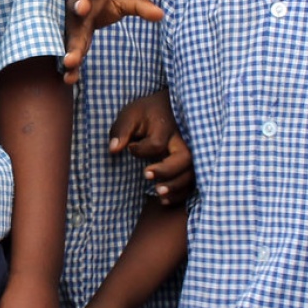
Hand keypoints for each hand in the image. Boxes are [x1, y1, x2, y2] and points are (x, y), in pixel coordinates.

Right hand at [62, 0, 164, 86]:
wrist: (80, 12)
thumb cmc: (104, 5)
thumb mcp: (123, 3)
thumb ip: (141, 7)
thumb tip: (161, 15)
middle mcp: (78, 8)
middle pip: (77, 7)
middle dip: (79, 6)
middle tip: (82, 7)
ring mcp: (70, 27)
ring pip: (70, 36)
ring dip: (70, 48)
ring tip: (70, 61)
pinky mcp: (69, 44)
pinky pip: (68, 56)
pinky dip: (69, 69)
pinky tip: (70, 79)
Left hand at [107, 89, 192, 203]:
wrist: (168, 107)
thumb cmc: (146, 113)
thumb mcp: (130, 115)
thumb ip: (122, 131)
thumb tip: (113, 149)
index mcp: (166, 127)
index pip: (156, 143)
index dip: (141, 150)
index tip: (130, 148)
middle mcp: (182, 140)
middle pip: (184, 158)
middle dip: (167, 171)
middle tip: (146, 175)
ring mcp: (190, 152)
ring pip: (192, 172)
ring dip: (176, 186)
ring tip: (157, 193)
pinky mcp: (191, 163)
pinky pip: (193, 180)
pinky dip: (181, 193)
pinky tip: (164, 199)